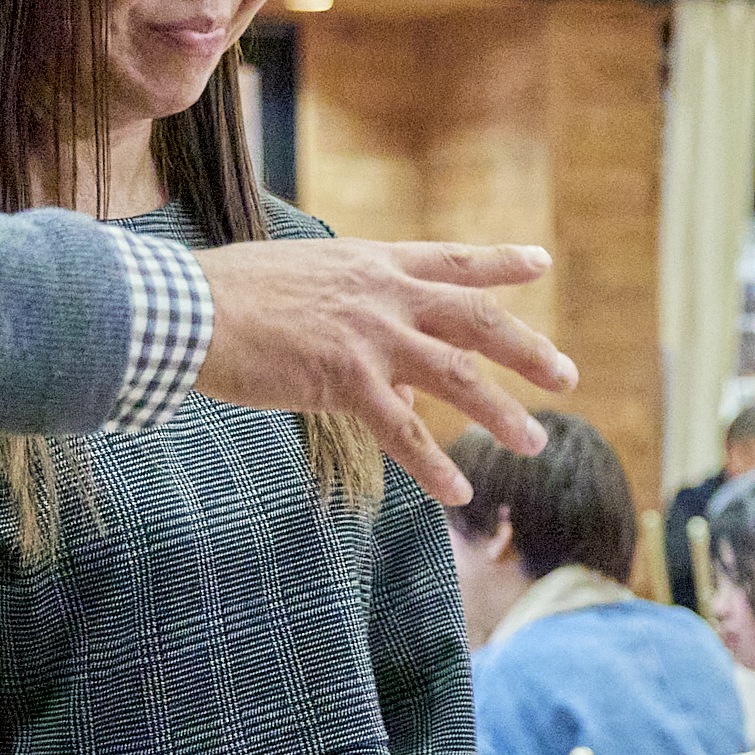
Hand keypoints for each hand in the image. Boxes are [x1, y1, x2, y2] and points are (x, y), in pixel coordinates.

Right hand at [191, 239, 577, 505]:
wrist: (186, 308)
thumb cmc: (229, 296)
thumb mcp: (305, 284)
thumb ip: (353, 317)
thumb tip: (392, 377)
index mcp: (373, 265)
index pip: (451, 261)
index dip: (500, 263)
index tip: (539, 263)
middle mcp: (383, 294)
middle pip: (476, 319)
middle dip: (528, 349)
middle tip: (567, 377)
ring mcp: (369, 335)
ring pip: (457, 376)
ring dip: (501, 414)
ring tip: (535, 444)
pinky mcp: (345, 378)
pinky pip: (404, 430)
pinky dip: (434, 466)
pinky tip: (459, 493)